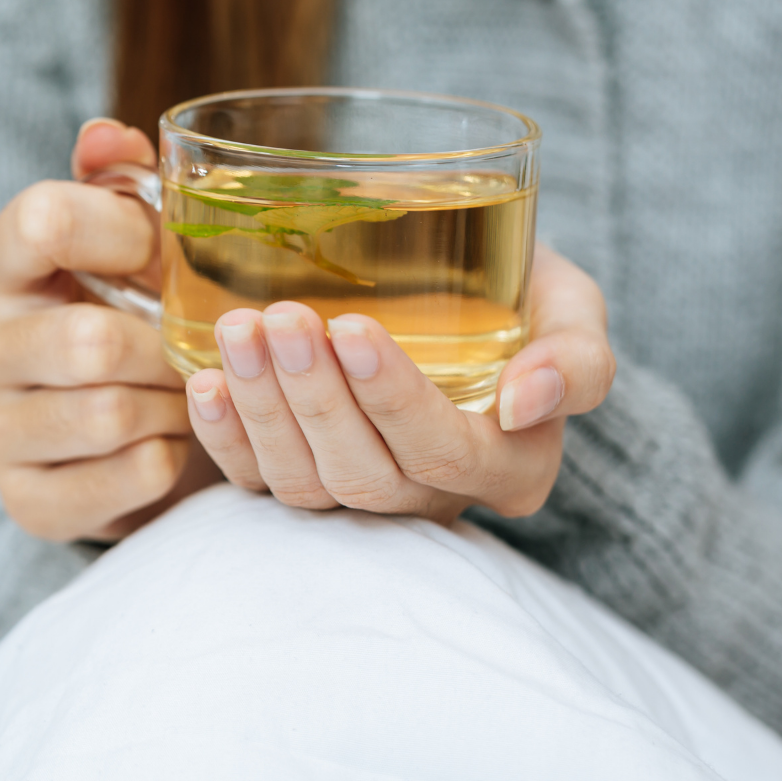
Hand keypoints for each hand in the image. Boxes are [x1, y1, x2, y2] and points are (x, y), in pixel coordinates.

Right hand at [0, 119, 220, 541]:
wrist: (96, 438)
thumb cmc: (115, 313)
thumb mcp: (117, 242)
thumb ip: (117, 181)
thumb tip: (109, 134)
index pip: (43, 220)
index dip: (126, 232)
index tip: (164, 252)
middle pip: (86, 342)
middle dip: (163, 347)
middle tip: (193, 347)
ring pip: (111, 416)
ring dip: (172, 405)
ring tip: (184, 393)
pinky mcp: (24, 500)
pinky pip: (127, 478)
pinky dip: (168, 458)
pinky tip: (166, 441)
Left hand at [183, 245, 614, 523]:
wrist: (462, 284)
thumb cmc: (519, 292)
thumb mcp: (571, 309)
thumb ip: (576, 356)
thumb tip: (526, 399)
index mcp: (509, 465)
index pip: (447, 452)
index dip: (396, 399)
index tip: (354, 327)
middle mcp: (434, 496)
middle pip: (366, 474)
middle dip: (316, 398)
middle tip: (282, 318)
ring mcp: (362, 492)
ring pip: (306, 482)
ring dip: (264, 409)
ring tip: (239, 332)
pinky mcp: (303, 478)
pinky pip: (257, 483)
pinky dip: (226, 437)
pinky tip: (205, 383)